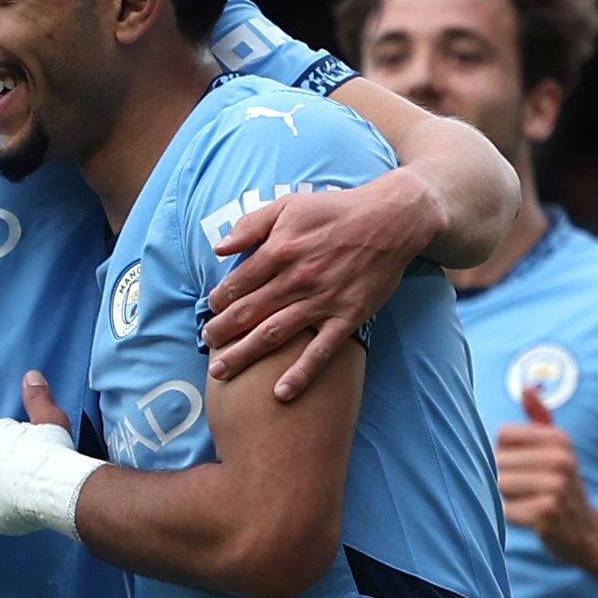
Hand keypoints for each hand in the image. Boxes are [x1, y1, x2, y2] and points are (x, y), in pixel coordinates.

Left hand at [204, 173, 442, 399]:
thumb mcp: (289, 205)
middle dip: (221, 332)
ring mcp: (322, 301)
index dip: (219, 301)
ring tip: (221, 370)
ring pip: (274, 334)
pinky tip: (281, 393)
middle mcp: (296, 279)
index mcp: (279, 250)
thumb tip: (219, 247)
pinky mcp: (347, 317)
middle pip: (248, 313)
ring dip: (244, 354)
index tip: (213, 311)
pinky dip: (301, 373)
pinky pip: (320, 350)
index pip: (237, 284)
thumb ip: (251, 224)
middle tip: (207, 344)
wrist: (391, 220)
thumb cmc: (336, 211)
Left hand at [491, 386, 597, 564]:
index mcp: (560, 439)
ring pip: (498, 485)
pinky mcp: (546, 514)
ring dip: (503, 498)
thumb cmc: (560, 486)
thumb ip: (539, 419)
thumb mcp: (557, 449)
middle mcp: (561, 459)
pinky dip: (507, 517)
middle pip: (497, 460)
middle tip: (524, 491)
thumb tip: (526, 387)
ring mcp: (555, 487)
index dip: (504, 453)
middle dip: (502, 478)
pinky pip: (504, 510)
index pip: (503, 434)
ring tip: (525, 503)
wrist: (585, 532)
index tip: (523, 466)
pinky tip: (526, 519)